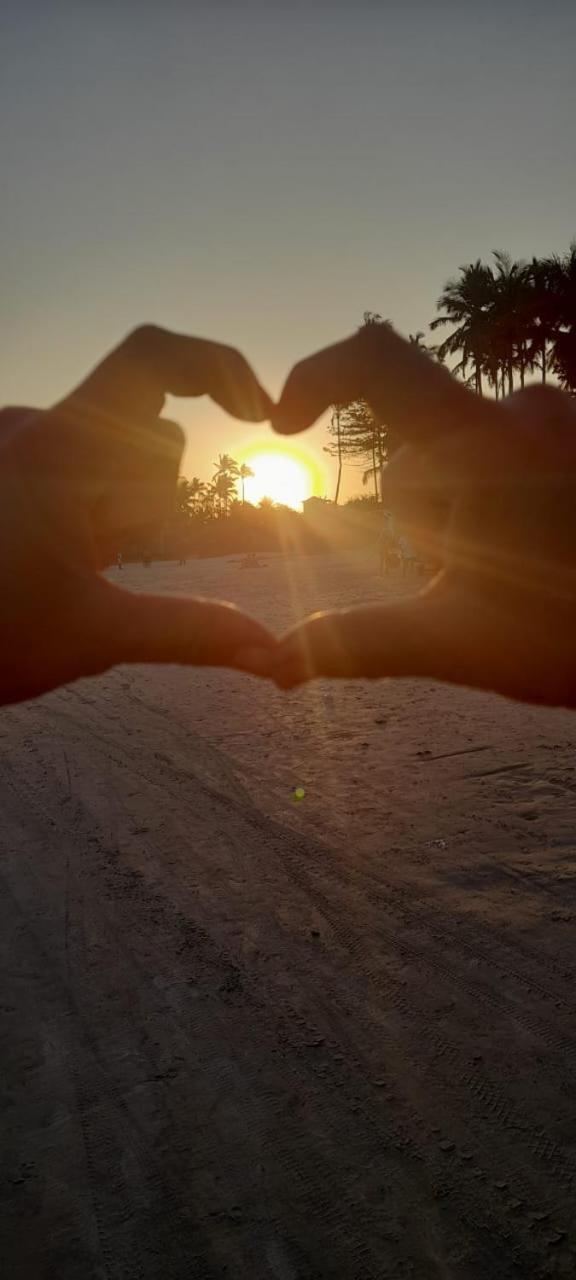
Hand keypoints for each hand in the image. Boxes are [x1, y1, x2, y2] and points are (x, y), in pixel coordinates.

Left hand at [0, 325, 274, 704]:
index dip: (219, 365)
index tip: (262, 412)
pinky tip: (50, 559)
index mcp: (58, 449)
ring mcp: (15, 447)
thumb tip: (272, 651)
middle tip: (101, 564)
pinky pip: (79, 469)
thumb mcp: (92, 634)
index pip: (153, 357)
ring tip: (66, 567)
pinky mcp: (6, 469)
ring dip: (116, 512)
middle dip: (148, 503)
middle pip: (146, 437)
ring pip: (114, 459)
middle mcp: (33, 431)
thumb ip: (189, 634)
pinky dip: (91, 512)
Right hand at [271, 325, 575, 706]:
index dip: (316, 377)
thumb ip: (359, 642)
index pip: (376, 361)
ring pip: (470, 454)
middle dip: (427, 519)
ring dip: (471, 513)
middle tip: (484, 580)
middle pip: (422, 450)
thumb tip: (272, 664)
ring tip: (527, 570)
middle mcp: (529, 408)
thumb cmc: (570, 641)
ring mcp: (568, 415)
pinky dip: (510, 501)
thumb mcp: (459, 642)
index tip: (283, 423)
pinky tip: (548, 548)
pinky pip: (517, 449)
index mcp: (483, 445)